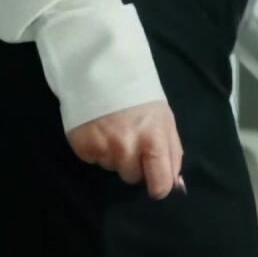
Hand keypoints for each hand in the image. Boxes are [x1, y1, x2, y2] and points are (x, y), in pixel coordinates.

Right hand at [67, 101, 185, 197]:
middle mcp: (128, 147)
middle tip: (130, 139)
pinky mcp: (82, 146)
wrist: (103, 71)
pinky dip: (96, 149)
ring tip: (113, 130)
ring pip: (111, 168)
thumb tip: (175, 185)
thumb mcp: (165, 121)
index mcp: (154, 140)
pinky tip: (99, 130)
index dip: (158, 186)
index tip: (154, 181)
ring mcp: (103, 148)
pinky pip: (94, 160)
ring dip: (113, 155)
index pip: (160, 184)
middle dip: (133, 163)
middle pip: (132, 177)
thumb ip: (171, 154)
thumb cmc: (141, 98)